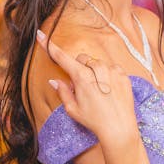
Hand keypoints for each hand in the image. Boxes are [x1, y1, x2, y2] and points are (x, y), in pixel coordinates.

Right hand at [36, 30, 137, 145]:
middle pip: (82, 59)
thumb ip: (63, 91)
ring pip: (97, 62)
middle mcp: (98, 69)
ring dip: (94, 72)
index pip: (62, 57)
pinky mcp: (123, 74)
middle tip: (82, 87)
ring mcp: (112, 70)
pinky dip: (107, 75)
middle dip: (79, 68)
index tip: (41, 35)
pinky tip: (108, 90)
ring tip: (98, 91)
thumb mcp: (72, 109)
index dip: (49, 46)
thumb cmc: (94, 121)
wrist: (119, 128)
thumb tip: (55, 81)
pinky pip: (111, 68)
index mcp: (82, 77)